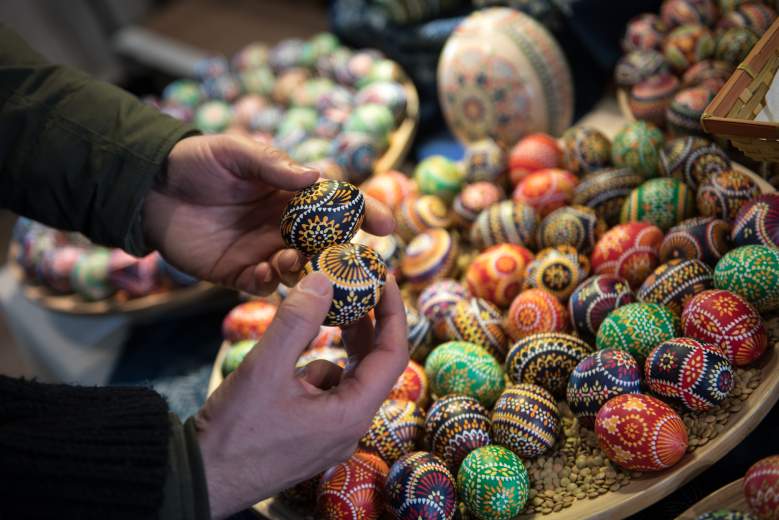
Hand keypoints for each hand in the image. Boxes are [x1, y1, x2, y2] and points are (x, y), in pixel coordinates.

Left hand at [143, 134, 393, 294]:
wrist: (148, 189)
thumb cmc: (195, 163)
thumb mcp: (234, 152)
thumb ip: (272, 166)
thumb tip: (315, 176)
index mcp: (291, 194)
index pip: (338, 205)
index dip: (364, 213)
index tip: (387, 226)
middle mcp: (285, 225)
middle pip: (326, 243)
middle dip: (339, 253)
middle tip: (341, 259)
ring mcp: (264, 250)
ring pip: (300, 269)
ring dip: (303, 269)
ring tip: (289, 260)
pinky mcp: (239, 273)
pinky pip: (265, 286)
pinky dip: (271, 284)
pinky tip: (263, 274)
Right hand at [194, 271, 407, 518]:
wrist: (199, 478)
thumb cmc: (233, 432)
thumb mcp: (265, 367)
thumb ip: (297, 321)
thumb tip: (323, 280)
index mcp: (351, 413)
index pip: (393, 355)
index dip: (392, 313)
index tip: (386, 279)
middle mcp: (348, 426)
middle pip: (370, 364)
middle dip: (362, 323)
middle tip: (352, 285)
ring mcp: (329, 433)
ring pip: (342, 375)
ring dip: (330, 345)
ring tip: (311, 317)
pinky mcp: (310, 435)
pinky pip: (321, 391)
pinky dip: (308, 369)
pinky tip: (282, 367)